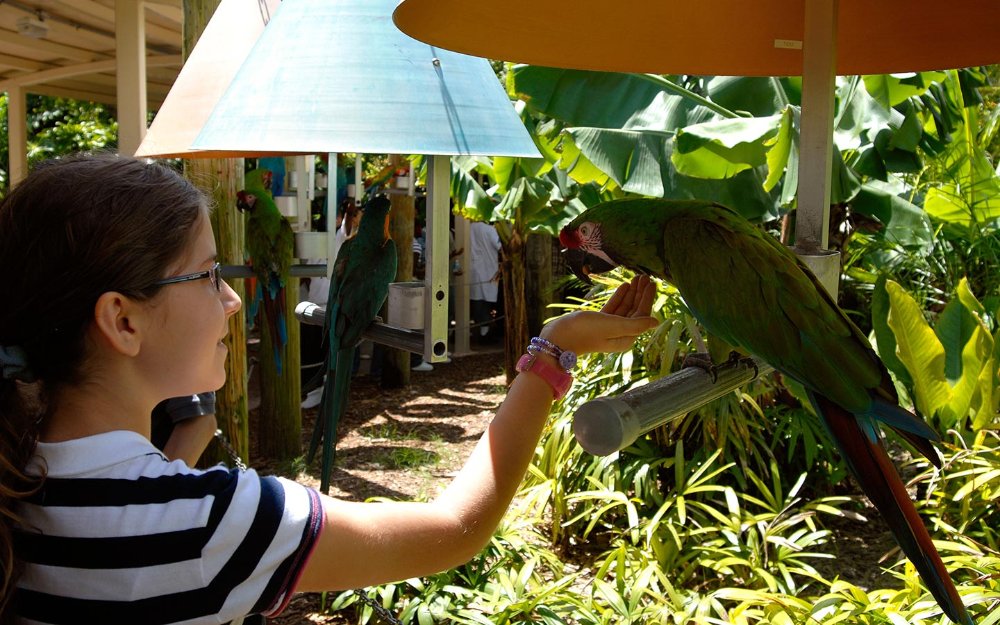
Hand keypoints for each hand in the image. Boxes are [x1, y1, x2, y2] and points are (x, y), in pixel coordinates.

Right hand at [540, 275, 657, 355]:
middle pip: (635, 310)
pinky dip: (619, 296)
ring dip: (631, 293)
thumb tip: (656, 322)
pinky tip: (624, 286)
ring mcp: (609, 327)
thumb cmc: (585, 331)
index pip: (642, 315)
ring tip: (636, 278)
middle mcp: (620, 333)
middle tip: (645, 276)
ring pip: (625, 307)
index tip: (651, 282)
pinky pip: (614, 307)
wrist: (559, 338)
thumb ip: (636, 324)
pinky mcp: (598, 322)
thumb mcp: (612, 325)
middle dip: (640, 293)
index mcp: (626, 337)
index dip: (647, 298)